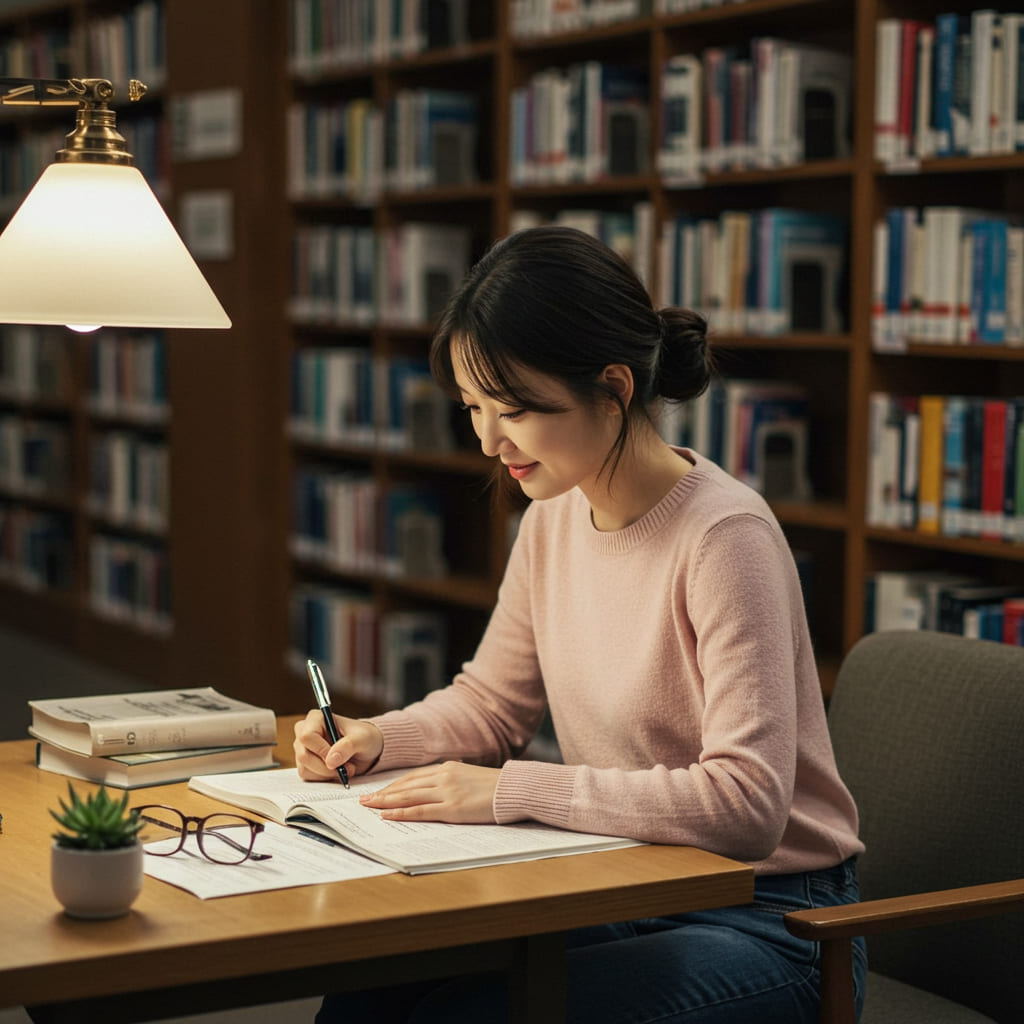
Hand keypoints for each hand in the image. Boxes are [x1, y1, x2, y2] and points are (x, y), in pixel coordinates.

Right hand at [293, 710, 382, 782]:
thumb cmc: (364, 738)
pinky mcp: (304, 763)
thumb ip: (348, 746)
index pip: (307, 736)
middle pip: (303, 755)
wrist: (366, 750)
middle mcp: (305, 731)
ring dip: (327, 774)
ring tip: (345, 768)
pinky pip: (307, 776)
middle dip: (326, 767)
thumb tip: (331, 760)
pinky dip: (323, 778)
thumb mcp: (363, 738)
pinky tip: (336, 771)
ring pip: (304, 768)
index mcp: (316, 718)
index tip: (337, 758)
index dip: (321, 750)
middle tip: (347, 767)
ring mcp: (302, 748)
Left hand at [359, 761, 499, 823]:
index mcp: (447, 768)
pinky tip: (387, 815)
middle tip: (364, 799)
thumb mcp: (470, 778)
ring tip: (369, 807)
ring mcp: (446, 792)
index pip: (413, 777)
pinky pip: (420, 811)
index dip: (394, 785)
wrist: (513, 789)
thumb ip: (452, 781)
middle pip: (406, 785)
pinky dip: (401, 813)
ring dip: (385, 802)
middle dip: (383, 793)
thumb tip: (438, 790)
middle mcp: (443, 777)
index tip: (380, 791)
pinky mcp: (452, 808)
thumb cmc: (495, 787)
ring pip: (408, 797)